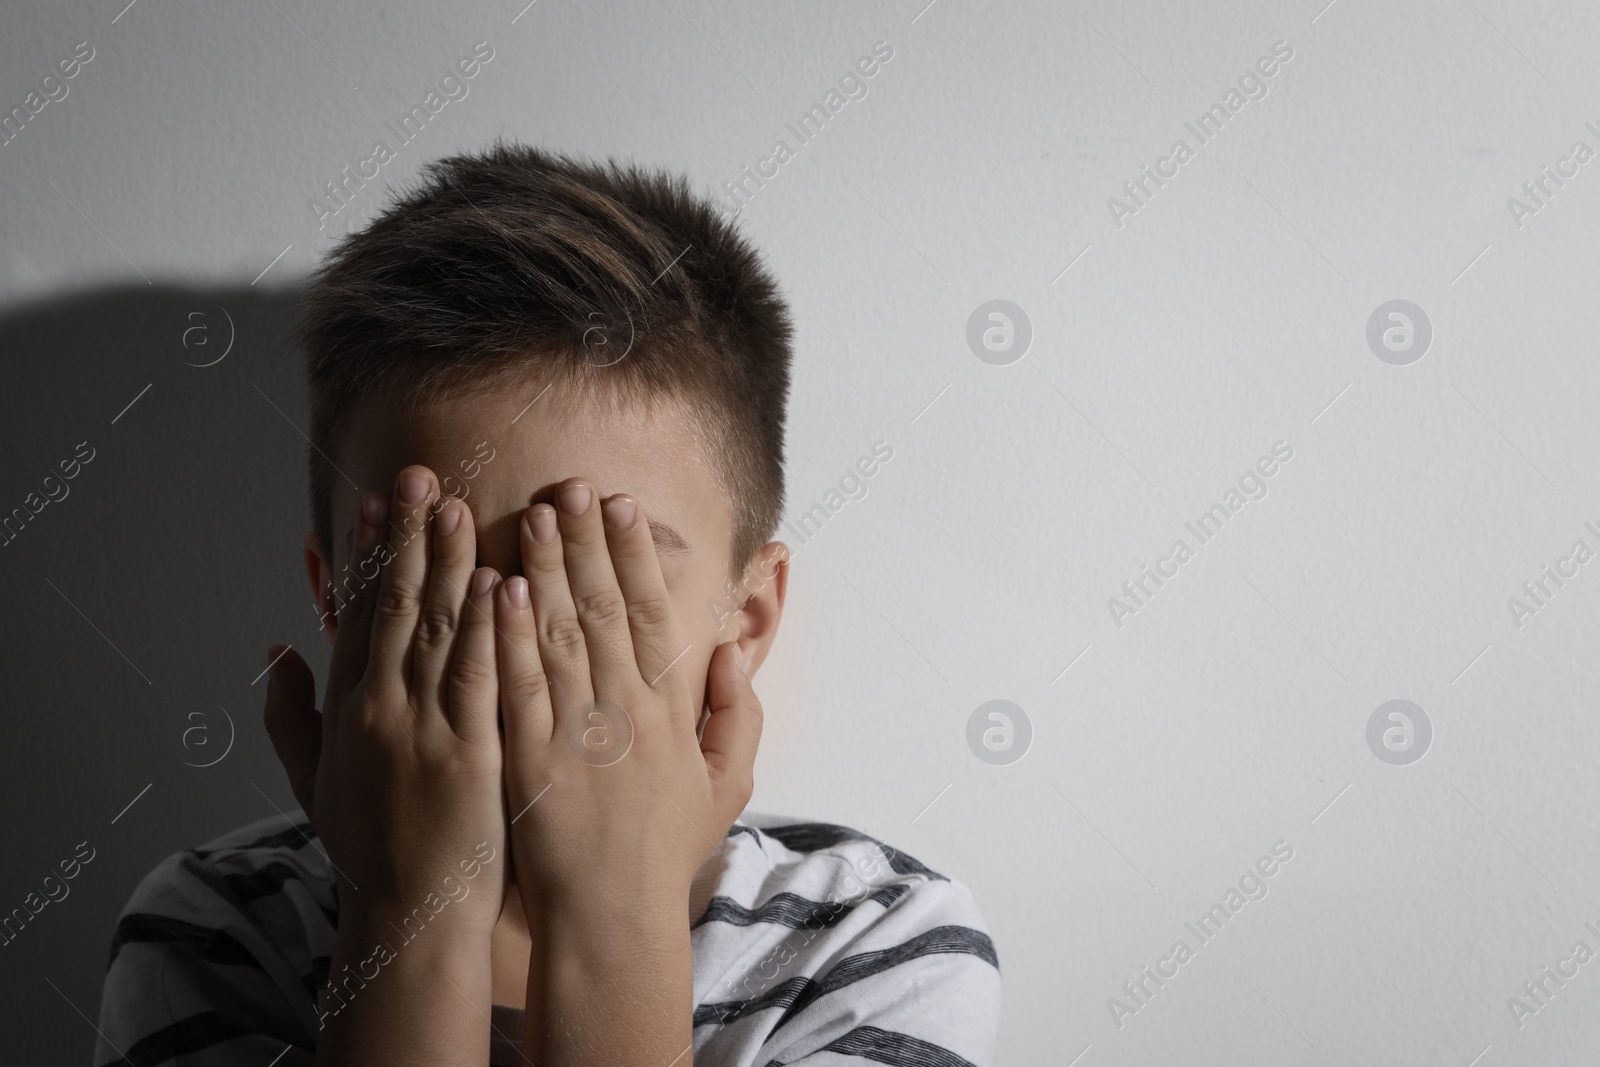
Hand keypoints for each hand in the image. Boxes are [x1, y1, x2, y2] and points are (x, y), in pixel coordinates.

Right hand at [263, 465, 506, 939]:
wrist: (410, 914)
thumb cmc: (369, 848)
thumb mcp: (311, 780)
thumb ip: (289, 713)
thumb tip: (277, 650)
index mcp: (346, 710)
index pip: (358, 614)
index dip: (370, 554)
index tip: (377, 501)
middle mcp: (379, 710)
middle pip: (396, 607)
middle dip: (408, 536)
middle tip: (420, 475)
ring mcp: (426, 729)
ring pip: (439, 629)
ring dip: (449, 562)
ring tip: (458, 504)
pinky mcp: (473, 753)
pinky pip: (482, 677)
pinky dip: (491, 626)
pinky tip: (501, 579)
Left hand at [493, 477, 763, 913]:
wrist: (611, 917)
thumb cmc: (665, 851)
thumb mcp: (726, 784)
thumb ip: (737, 714)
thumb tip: (728, 652)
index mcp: (668, 711)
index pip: (650, 615)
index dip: (635, 555)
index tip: (622, 506)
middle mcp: (622, 711)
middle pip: (603, 608)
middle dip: (587, 541)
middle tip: (569, 485)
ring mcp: (573, 733)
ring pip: (559, 634)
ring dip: (547, 568)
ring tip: (535, 514)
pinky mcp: (527, 759)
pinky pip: (517, 685)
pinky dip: (508, 633)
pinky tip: (499, 587)